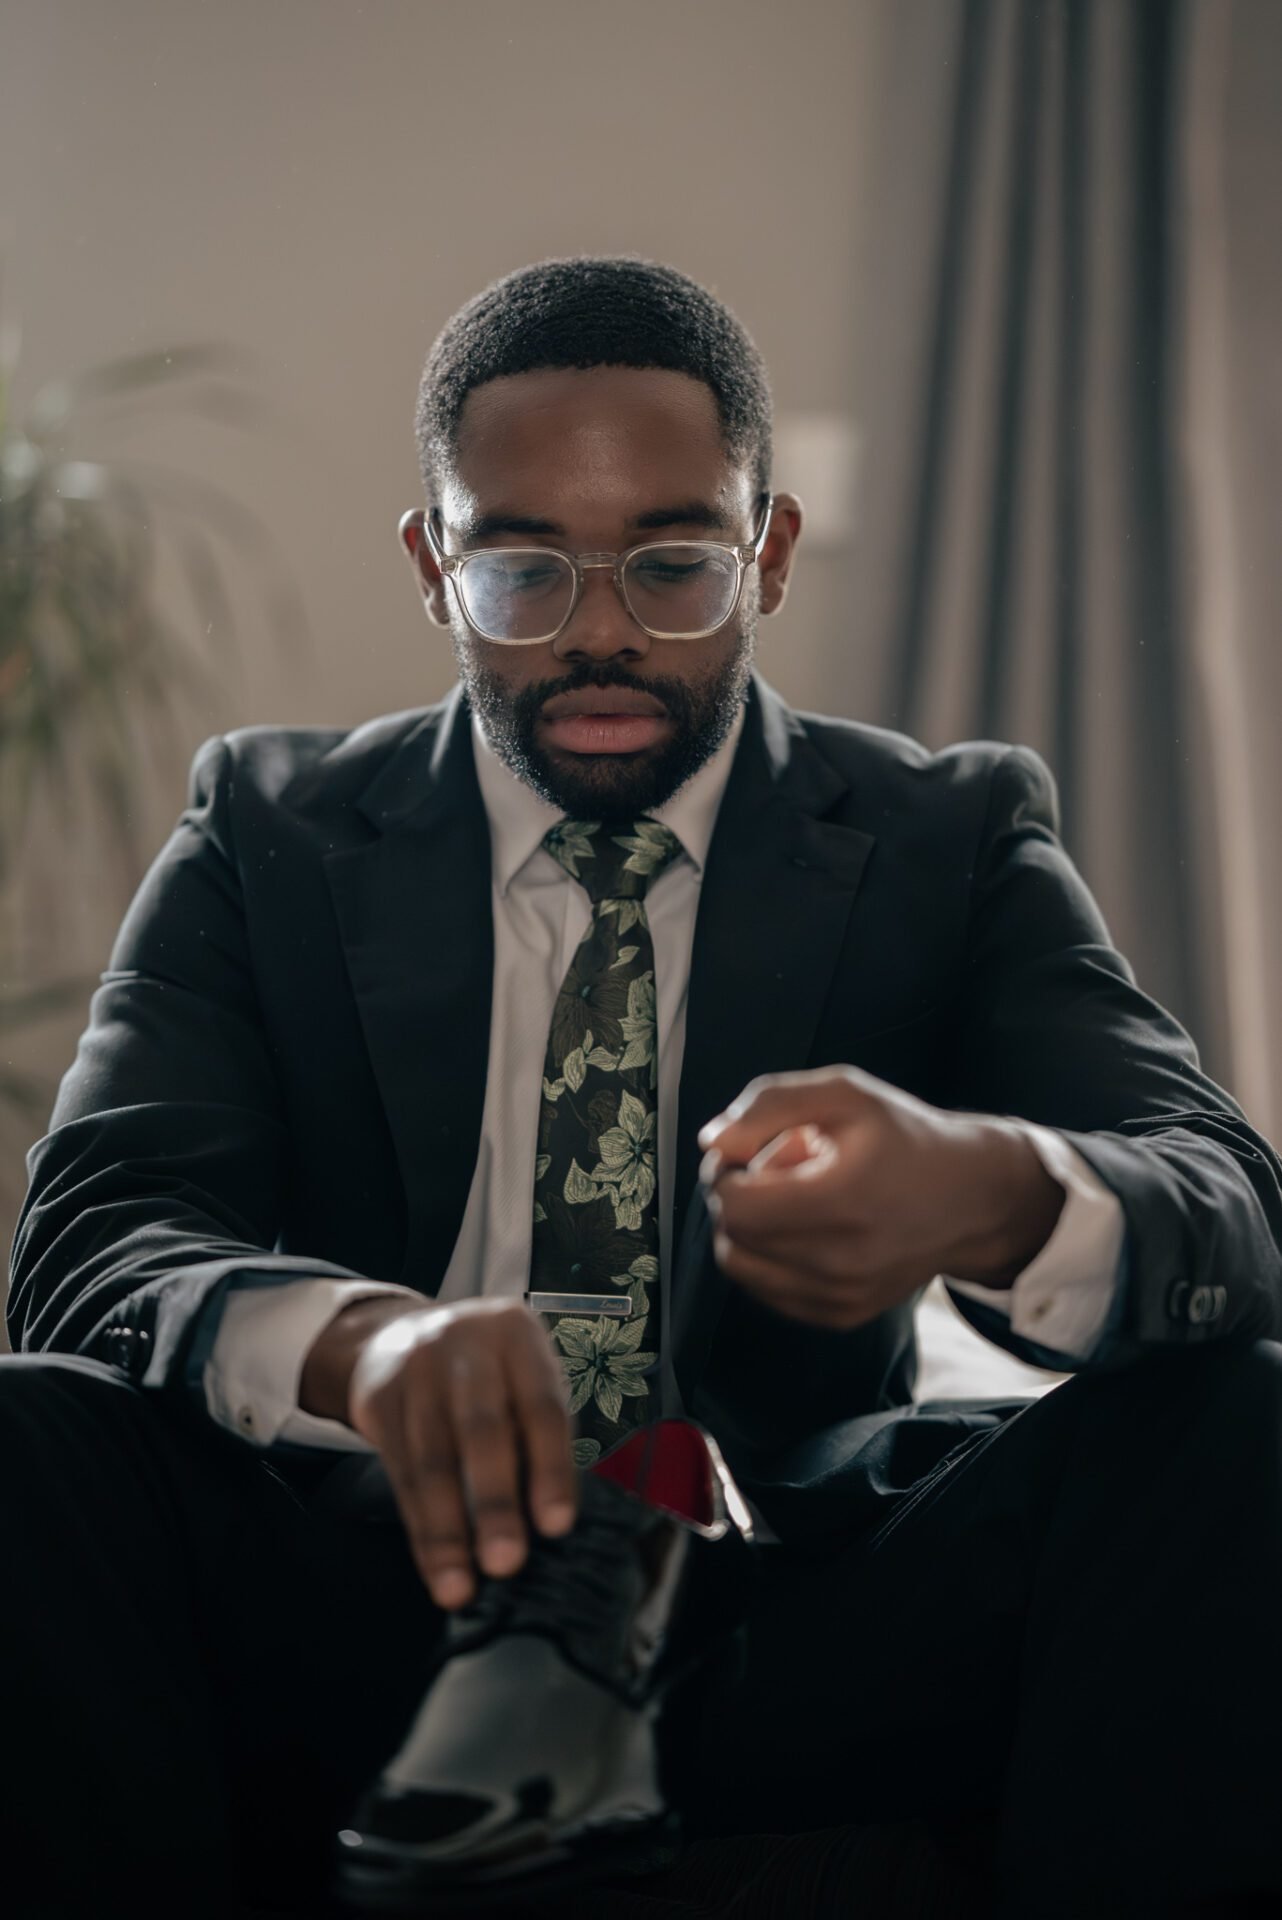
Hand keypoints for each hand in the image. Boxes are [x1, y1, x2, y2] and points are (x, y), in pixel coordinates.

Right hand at [301, 1296, 576, 1610]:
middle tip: (505, 1564)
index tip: (557, 1527)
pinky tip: (434, 1566)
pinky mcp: (378, 1399)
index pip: (541, 1407)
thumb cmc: (486, 1375)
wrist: (401, 1335)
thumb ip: (537, 1438)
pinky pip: (401, 1472)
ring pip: (433, 1458)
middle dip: (494, 1501)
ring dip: (447, 1531)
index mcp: (517, 1337)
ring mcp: (415, 1369)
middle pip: (482, 1429)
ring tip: (459, 1587)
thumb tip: (551, 1527)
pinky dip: (420, 1526)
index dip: (550, 1468)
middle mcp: (465, 1345)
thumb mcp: (520, 1380)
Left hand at [697, 1067, 1064, 1330]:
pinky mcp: (840, 1315)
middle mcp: (840, 1261)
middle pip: (732, 1238)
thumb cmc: (904, 1138)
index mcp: (840, 1201)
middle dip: (736, 1197)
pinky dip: (769, 1258)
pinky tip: (804, 1229)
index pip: (735, 1206)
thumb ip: (769, 1106)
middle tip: (774, 1170)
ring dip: (748, 1231)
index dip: (725, 1173)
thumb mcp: (844, 1094)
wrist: (969, 1200)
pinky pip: (768, 1291)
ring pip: (742, 1269)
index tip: (750, 1152)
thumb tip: (712, 1141)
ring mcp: (840, 1296)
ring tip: (789, 1201)